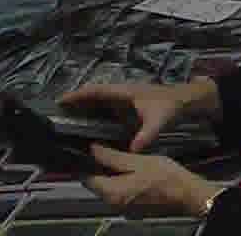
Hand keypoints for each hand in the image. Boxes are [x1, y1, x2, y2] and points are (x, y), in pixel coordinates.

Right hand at [62, 77, 218, 151]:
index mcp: (125, 92)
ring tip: (64, 121)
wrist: (183, 100)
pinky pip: (104, 109)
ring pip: (97, 102)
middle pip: (93, 96)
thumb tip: (132, 150)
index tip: (62, 100)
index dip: (79, 95)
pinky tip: (85, 127)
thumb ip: (145, 136)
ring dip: (82, 108)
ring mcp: (122, 100)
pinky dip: (92, 114)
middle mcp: (121, 94)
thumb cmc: (170, 105)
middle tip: (56, 113)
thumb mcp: (158, 121)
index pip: (97, 91)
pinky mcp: (125, 108)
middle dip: (75, 102)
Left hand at [82, 145, 214, 215]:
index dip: (85, 163)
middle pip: (95, 184)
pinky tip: (128, 168)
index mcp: (113, 192)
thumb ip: (113, 157)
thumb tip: (94, 150)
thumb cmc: (165, 176)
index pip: (87, 179)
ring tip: (116, 155)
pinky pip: (117, 191)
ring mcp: (122, 206)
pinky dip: (118, 179)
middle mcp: (114, 203)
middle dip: (97, 167)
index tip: (87, 150)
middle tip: (102, 148)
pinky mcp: (130, 205)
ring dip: (108, 173)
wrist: (184, 192)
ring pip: (106, 187)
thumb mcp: (138, 160)